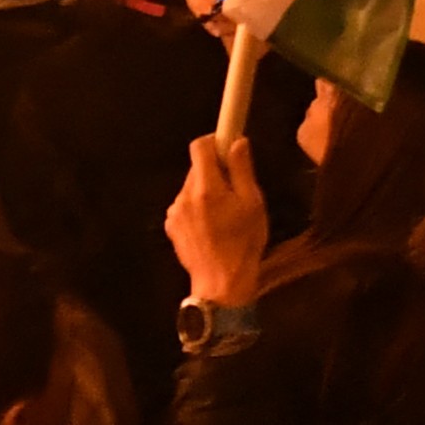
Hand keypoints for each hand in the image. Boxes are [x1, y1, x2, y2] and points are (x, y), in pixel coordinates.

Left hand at [168, 131, 270, 310]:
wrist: (220, 284)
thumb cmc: (243, 243)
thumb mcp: (252, 204)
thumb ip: (242, 170)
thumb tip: (237, 142)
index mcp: (206, 188)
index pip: (199, 147)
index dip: (214, 140)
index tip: (229, 147)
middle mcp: (184, 196)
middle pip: (197, 168)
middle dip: (215, 171)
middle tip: (236, 189)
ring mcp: (174, 213)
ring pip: (191, 187)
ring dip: (206, 191)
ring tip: (224, 214)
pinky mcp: (171, 227)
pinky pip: (185, 205)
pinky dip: (197, 208)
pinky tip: (211, 227)